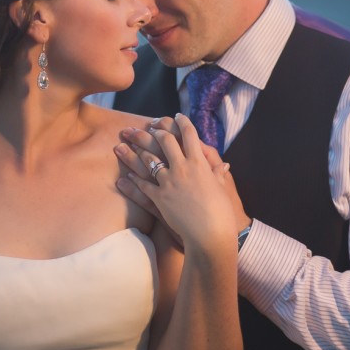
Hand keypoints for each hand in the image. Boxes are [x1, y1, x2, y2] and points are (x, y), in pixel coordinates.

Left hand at [115, 114, 242, 250]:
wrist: (210, 234)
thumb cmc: (222, 212)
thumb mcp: (222, 189)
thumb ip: (218, 174)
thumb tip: (224, 165)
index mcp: (199, 163)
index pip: (189, 135)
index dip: (182, 123)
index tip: (176, 116)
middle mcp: (182, 168)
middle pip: (164, 141)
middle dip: (153, 132)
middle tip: (145, 126)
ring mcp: (169, 182)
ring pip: (148, 160)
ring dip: (135, 150)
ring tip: (125, 143)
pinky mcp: (159, 199)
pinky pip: (142, 186)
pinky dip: (132, 180)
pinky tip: (125, 176)